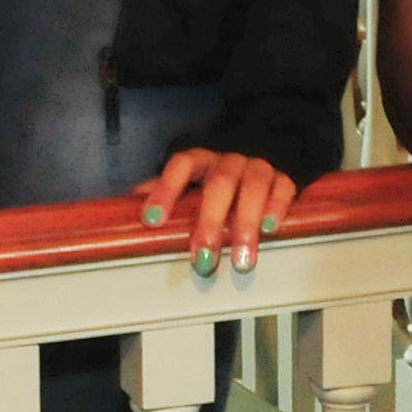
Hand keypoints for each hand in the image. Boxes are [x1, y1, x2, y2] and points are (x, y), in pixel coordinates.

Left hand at [136, 148, 294, 277]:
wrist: (266, 151)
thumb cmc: (219, 177)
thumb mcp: (192, 181)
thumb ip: (164, 192)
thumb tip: (127, 208)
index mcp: (202, 160)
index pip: (181, 166)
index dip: (165, 190)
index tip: (152, 221)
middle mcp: (229, 161)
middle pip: (219, 184)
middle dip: (210, 223)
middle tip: (203, 259)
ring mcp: (258, 167)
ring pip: (252, 189)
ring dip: (246, 225)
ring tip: (241, 260)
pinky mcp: (284, 178)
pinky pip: (282, 189)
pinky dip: (276, 209)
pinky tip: (270, 230)